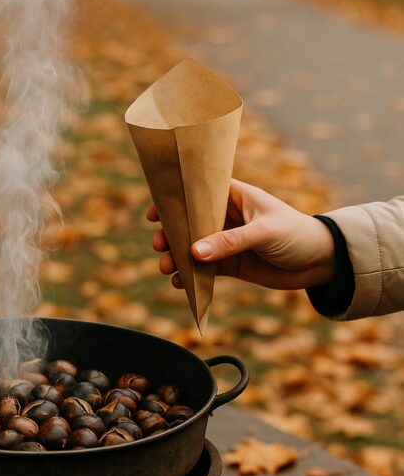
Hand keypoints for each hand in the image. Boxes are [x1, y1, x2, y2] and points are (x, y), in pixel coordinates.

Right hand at [147, 179, 335, 290]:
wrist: (321, 262)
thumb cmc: (296, 233)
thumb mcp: (263, 233)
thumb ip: (230, 242)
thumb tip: (194, 252)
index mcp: (234, 196)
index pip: (198, 192)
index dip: (174, 199)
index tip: (154, 212)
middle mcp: (226, 217)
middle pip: (189, 222)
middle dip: (171, 234)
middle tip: (159, 245)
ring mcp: (227, 241)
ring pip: (193, 247)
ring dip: (177, 257)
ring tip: (166, 268)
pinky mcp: (231, 264)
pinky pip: (204, 269)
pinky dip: (191, 276)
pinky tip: (181, 284)